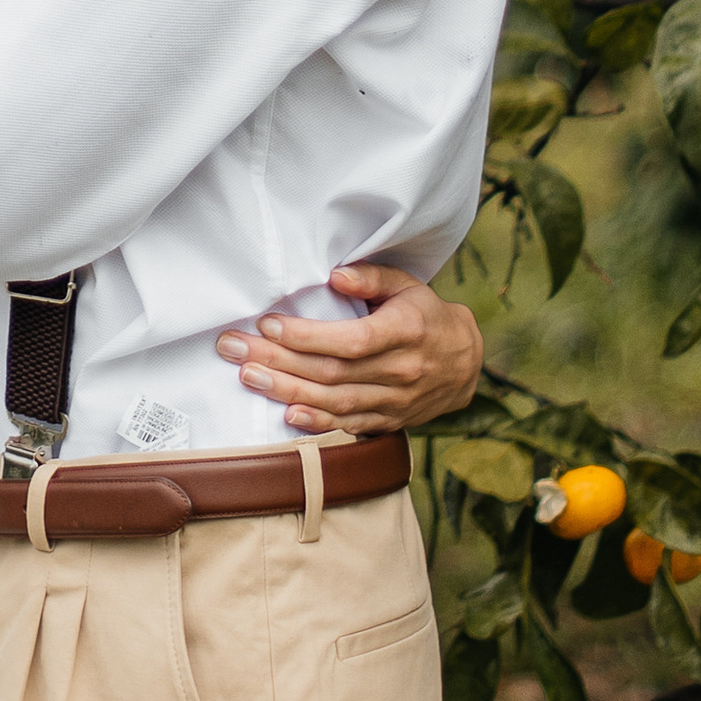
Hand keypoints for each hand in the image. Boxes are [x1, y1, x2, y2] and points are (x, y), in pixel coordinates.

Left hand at [216, 261, 482, 436]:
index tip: (268, 325)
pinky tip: (286, 415)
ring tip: (247, 376)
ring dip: (287, 391)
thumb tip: (335, 274)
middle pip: (332, 373)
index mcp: (405, 332)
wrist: (465, 364)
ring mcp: (394, 402)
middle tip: (234, 350)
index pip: (351, 341)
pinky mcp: (389, 421)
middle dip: (278, 361)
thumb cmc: (427, 315)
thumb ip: (372, 277)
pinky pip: (349, 426)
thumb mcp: (408, 285)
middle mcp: (400, 372)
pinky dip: (317, 424)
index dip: (307, 336)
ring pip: (335, 402)